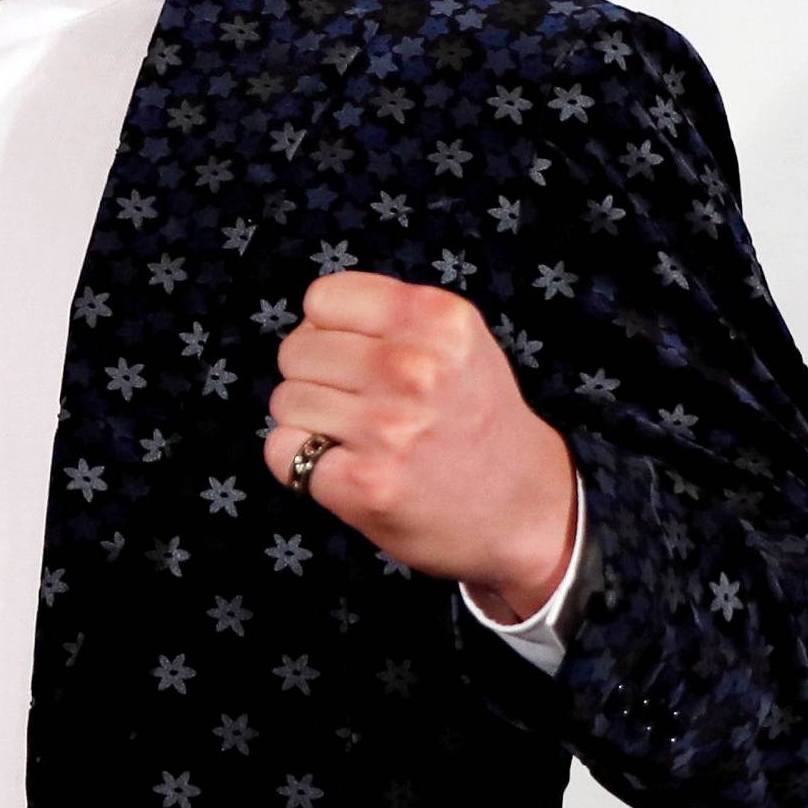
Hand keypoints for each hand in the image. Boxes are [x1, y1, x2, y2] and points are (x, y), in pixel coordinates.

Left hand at [263, 271, 577, 620]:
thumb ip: (392, 317)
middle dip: (314, 375)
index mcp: (436, 318)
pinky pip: (283, 451)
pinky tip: (340, 466)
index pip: (322, 298)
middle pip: (297, 349)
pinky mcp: (365, 483)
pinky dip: (299, 462)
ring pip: (286, 400)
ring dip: (308, 421)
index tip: (352, 353)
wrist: (524, 508)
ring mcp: (388, 428)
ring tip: (354, 436)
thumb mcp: (458, 340)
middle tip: (356, 402)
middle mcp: (413, 368)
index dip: (327, 328)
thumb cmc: (477, 417)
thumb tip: (310, 321)